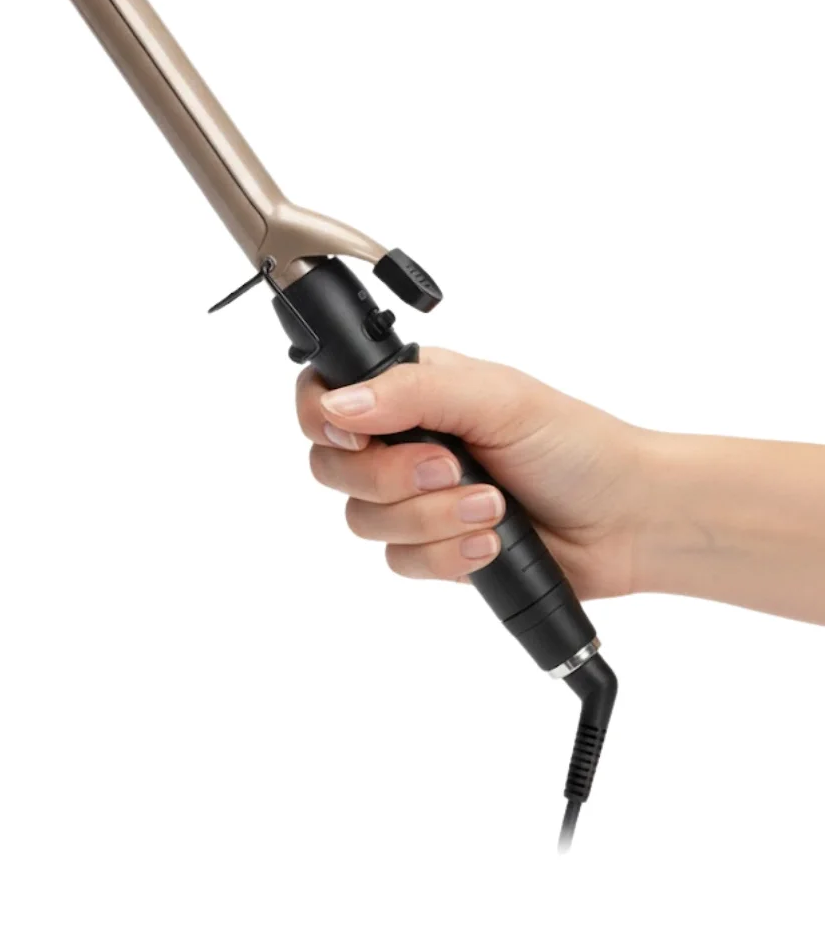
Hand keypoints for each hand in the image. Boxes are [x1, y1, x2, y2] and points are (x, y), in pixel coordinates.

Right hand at [296, 347, 647, 600]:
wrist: (628, 520)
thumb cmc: (575, 444)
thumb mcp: (494, 398)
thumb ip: (410, 393)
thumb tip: (337, 404)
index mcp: (410, 390)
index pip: (323, 396)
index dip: (324, 420)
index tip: (359, 438)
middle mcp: (403, 442)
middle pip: (333, 468)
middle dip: (393, 477)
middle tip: (452, 468)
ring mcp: (416, 500)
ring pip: (365, 521)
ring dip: (432, 518)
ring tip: (493, 507)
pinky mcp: (434, 549)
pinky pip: (400, 563)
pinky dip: (448, 554)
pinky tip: (491, 542)